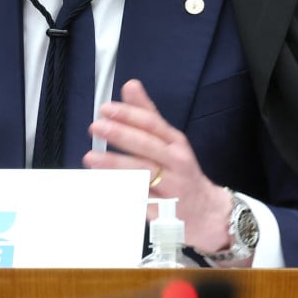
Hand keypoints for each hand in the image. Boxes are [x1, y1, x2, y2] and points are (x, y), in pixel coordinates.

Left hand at [84, 78, 235, 254]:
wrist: (206, 211)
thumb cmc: (181, 170)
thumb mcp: (170, 140)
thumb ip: (147, 113)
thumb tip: (130, 85)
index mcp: (175, 142)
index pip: (152, 124)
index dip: (129, 115)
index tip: (106, 109)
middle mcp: (175, 163)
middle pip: (147, 147)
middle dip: (120, 136)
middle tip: (96, 127)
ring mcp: (170, 188)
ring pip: (142, 174)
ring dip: (115, 166)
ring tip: (91, 158)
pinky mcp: (162, 211)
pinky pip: (139, 200)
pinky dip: (121, 192)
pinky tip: (103, 185)